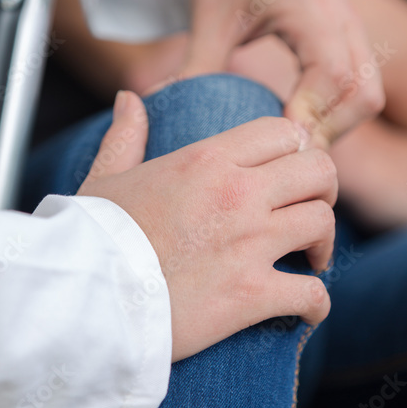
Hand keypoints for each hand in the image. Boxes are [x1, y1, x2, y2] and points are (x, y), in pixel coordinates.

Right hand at [78, 90, 335, 360]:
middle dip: (322, 190)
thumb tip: (129, 99)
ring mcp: (249, 244)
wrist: (84, 299)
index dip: (296, 150)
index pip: (284, 132)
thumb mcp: (105, 178)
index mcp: (207, 159)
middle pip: (319, 171)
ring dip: (323, 244)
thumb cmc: (91, 239)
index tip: (289, 172)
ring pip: (323, 224)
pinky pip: (312, 294)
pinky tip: (306, 308)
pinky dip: (316, 304)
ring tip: (310, 260)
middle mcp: (237, 193)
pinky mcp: (251, 295)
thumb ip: (125, 135)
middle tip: (309, 211)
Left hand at [181, 0, 384, 147]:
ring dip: (337, 123)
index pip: (332, 77)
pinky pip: (360, 82)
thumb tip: (168, 110)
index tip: (280, 145)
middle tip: (286, 154)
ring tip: (292, 143)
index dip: (311, 116)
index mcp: (312, 11)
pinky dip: (337, 109)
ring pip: (368, 93)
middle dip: (330, 129)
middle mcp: (343, 21)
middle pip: (364, 94)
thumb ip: (197, 64)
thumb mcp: (210, 13)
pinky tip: (298, 121)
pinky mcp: (346, 35)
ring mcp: (351, 28)